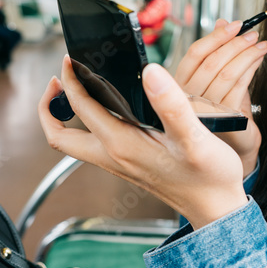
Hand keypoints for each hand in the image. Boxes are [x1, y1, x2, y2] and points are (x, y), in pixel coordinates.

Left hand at [39, 56, 248, 228]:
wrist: (216, 209)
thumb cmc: (208, 177)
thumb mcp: (196, 138)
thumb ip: (172, 104)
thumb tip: (151, 72)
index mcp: (122, 144)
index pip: (80, 107)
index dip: (70, 79)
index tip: (70, 58)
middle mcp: (113, 156)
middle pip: (60, 136)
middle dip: (50, 107)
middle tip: (59, 79)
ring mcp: (118, 163)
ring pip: (75, 143)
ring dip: (66, 117)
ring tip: (78, 90)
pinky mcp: (128, 165)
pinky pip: (94, 145)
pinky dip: (89, 125)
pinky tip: (110, 108)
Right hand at [173, 18, 266, 177]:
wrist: (235, 153)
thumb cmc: (225, 115)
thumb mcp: (220, 80)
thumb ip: (219, 52)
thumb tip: (223, 22)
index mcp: (180, 88)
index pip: (194, 55)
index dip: (216, 36)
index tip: (235, 25)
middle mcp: (188, 101)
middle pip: (211, 62)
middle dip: (234, 42)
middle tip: (251, 33)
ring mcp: (205, 112)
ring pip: (226, 73)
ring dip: (246, 53)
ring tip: (260, 44)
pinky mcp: (224, 120)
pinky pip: (239, 87)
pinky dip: (251, 68)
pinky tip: (259, 59)